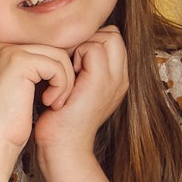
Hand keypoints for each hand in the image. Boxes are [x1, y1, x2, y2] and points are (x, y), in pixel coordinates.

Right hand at [0, 41, 76, 158]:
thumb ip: (32, 71)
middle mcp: (3, 48)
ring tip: (55, 104)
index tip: (52, 96)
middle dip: (64, 77)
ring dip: (65, 82)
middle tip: (58, 102)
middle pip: (52, 51)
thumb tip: (58, 59)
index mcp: (2, 52)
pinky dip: (61, 87)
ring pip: (58, 57)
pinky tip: (49, 103)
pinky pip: (56, 67)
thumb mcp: (20, 89)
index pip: (43, 51)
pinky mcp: (19, 62)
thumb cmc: (9, 122)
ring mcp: (10, 53)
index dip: (56, 74)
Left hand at [34, 26, 129, 158]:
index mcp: (117, 79)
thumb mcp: (76, 88)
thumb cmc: (60, 118)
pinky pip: (92, 48)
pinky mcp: (100, 82)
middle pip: (113, 34)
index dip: (91, 41)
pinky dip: (74, 55)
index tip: (73, 62)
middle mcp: (121, 79)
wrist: (62, 147)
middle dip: (88, 40)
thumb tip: (69, 44)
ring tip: (69, 71)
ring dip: (81, 47)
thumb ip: (82, 68)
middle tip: (71, 63)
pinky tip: (65, 77)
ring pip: (106, 36)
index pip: (112, 38)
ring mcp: (114, 80)